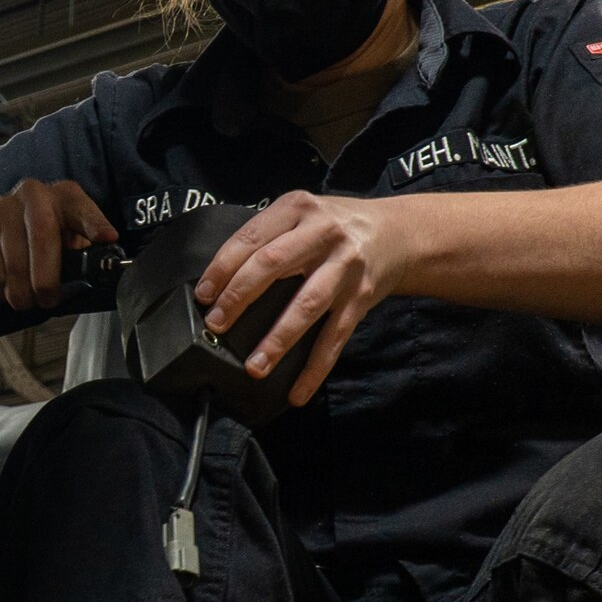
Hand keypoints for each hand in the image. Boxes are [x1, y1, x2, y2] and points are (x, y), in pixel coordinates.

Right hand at [0, 179, 118, 311]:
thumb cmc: (40, 251)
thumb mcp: (69, 249)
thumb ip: (83, 256)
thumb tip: (99, 272)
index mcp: (64, 196)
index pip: (80, 206)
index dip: (94, 222)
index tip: (107, 238)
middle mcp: (33, 193)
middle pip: (42, 232)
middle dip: (46, 275)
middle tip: (48, 300)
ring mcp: (3, 207)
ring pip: (14, 255)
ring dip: (20, 289)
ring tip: (25, 301)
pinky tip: (4, 287)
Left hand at [193, 191, 411, 405]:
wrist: (397, 233)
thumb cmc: (333, 227)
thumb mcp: (300, 214)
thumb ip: (267, 236)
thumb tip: (218, 282)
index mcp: (297, 209)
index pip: (251, 238)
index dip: (222, 268)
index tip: (203, 295)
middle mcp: (322, 234)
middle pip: (272, 265)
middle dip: (238, 298)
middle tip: (216, 325)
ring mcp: (345, 267)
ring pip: (306, 305)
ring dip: (277, 340)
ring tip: (254, 366)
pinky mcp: (361, 298)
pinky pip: (335, 337)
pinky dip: (315, 368)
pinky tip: (297, 392)